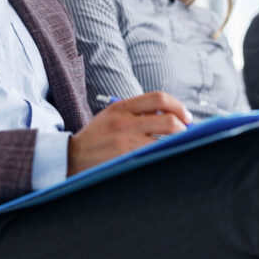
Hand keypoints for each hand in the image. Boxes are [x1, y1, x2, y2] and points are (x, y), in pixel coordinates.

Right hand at [68, 92, 190, 175]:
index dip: (178, 106)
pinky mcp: (126, 159)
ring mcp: (126, 143)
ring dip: (176, 144)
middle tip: (186, 133)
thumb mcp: (112, 115)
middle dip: (183, 128)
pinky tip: (164, 158)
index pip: (159, 99)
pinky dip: (164, 156)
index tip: (185, 116)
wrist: (72, 156)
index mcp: (121, 107)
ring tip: (177, 147)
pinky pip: (154, 157)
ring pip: (165, 142)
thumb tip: (170, 116)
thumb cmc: (96, 137)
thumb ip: (137, 112)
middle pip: (168, 121)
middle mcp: (125, 122)